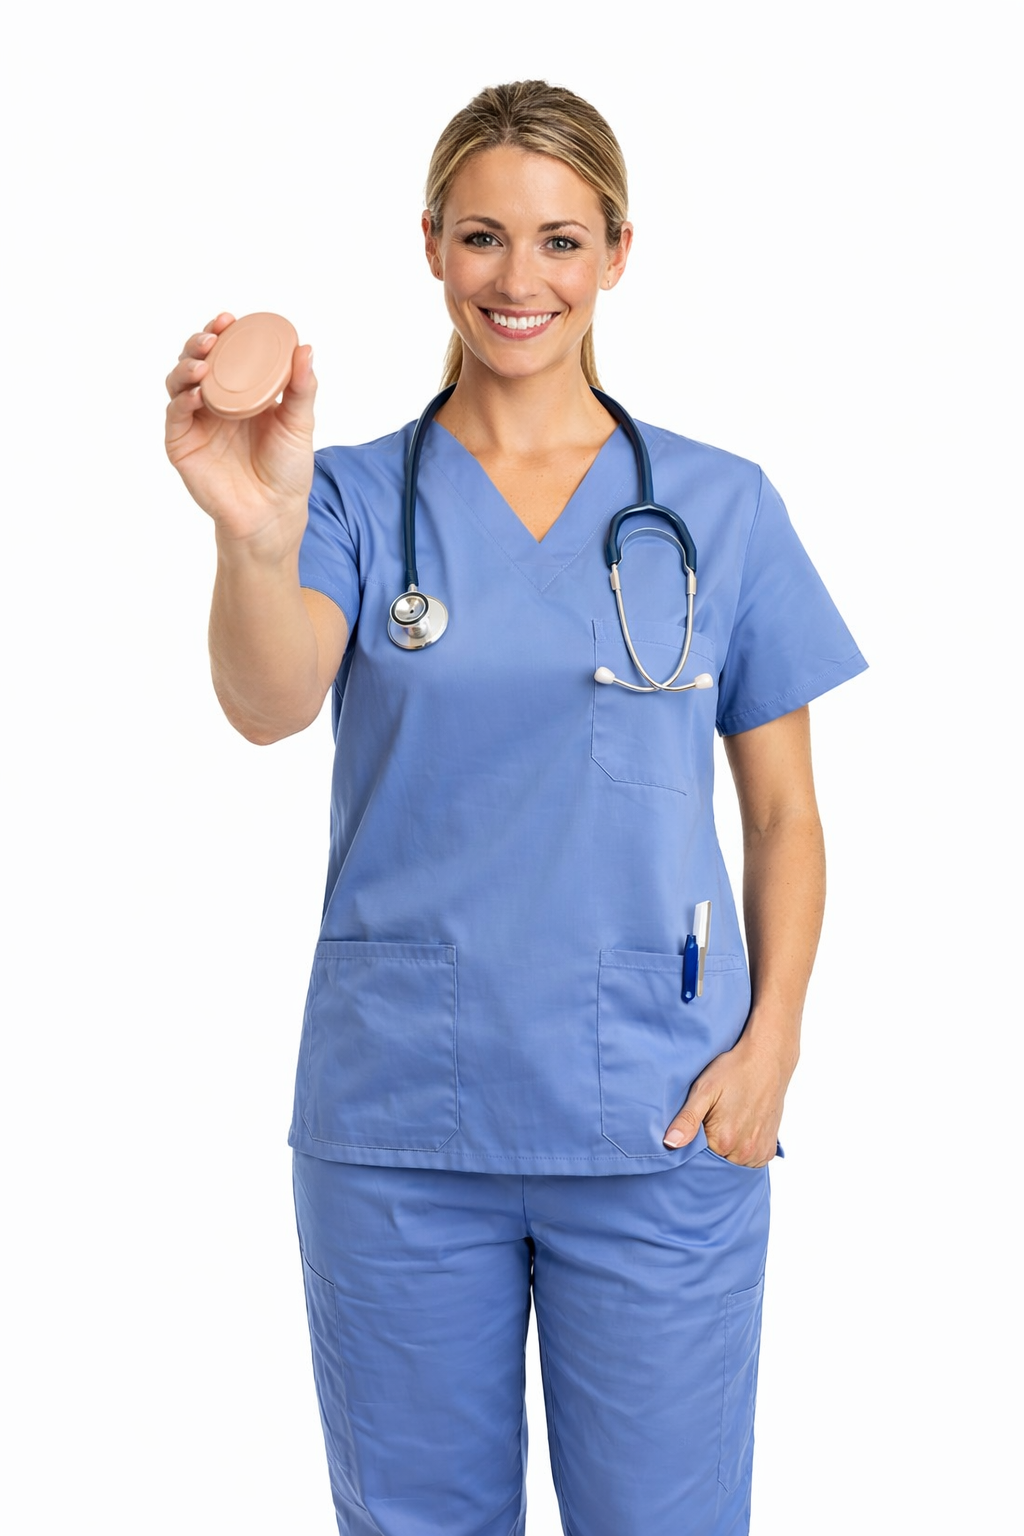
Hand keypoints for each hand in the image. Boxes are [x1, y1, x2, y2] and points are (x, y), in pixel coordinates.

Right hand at [164, 312, 316, 556]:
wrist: (273, 513)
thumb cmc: (288, 470)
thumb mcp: (299, 423)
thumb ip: (302, 387)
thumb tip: (305, 347)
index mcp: (240, 392)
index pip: (225, 353)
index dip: (222, 333)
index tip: (229, 319)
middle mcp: (214, 402)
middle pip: (196, 361)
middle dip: (199, 342)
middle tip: (213, 336)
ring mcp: (195, 422)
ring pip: (178, 383)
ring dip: (186, 367)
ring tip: (203, 364)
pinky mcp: (181, 444)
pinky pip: (175, 416)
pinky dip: (182, 400)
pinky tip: (196, 393)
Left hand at [662, 1026, 796, 1165]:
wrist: (767, 1060)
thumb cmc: (733, 1071)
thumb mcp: (704, 1089)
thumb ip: (687, 1119)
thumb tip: (670, 1144)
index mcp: (724, 1140)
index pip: (698, 1158)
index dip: (693, 1143)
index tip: (696, 1125)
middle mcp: (744, 1152)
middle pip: (717, 1162)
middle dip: (710, 1147)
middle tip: (713, 1119)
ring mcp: (759, 1152)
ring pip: (734, 1163)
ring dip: (728, 1150)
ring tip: (728, 1122)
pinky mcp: (770, 1148)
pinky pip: (751, 1161)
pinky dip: (743, 1150)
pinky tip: (741, 1128)